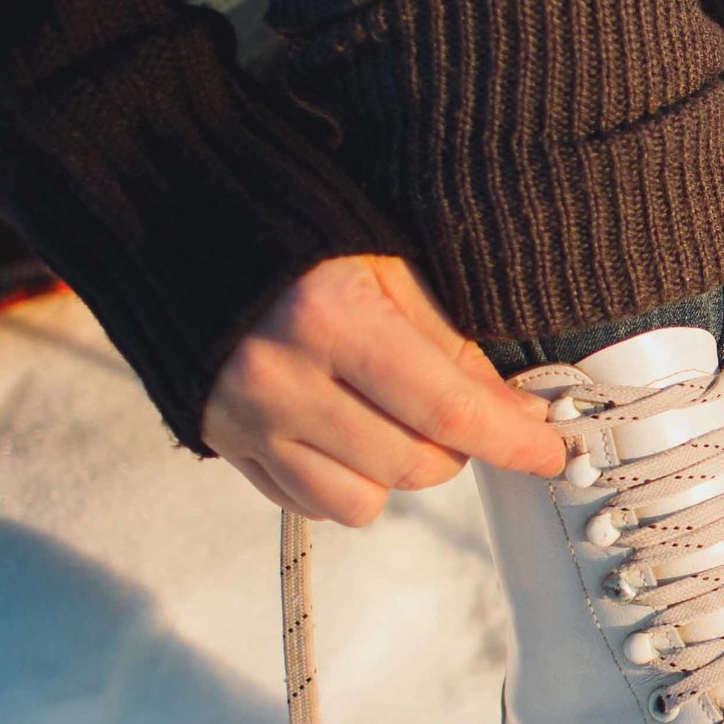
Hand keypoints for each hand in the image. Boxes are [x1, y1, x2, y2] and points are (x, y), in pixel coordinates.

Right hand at [204, 254, 563, 523]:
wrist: (174, 220)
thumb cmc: (295, 232)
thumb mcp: (384, 265)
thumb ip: (450, 346)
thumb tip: (515, 413)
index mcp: (330, 318)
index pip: (445, 410)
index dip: (509, 440)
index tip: (549, 452)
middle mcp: (281, 378)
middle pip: (410, 464)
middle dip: (456, 449)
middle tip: (455, 410)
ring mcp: (244, 418)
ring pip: (362, 501)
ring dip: (396, 472)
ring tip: (389, 418)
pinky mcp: (221, 442)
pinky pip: (309, 504)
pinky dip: (342, 482)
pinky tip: (342, 433)